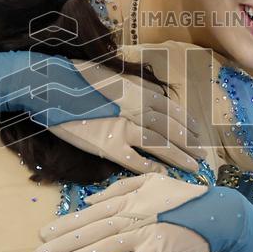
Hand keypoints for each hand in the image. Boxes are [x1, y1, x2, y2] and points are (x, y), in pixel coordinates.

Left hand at [32, 173, 210, 251]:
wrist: (218, 212)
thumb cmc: (184, 197)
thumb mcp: (151, 181)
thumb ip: (120, 189)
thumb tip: (90, 200)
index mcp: (128, 200)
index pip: (90, 213)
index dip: (65, 224)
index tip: (43, 234)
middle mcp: (132, 216)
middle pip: (90, 230)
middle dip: (62, 243)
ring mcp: (145, 233)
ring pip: (105, 246)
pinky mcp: (159, 251)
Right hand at [71, 60, 201, 170]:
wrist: (49, 85)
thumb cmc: (78, 79)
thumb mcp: (113, 77)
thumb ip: (134, 90)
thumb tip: (151, 99)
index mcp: (138, 90)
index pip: (172, 109)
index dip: (187, 124)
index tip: (198, 134)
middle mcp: (136, 107)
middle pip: (171, 128)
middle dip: (189, 143)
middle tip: (203, 156)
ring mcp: (123, 126)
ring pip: (160, 144)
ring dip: (179, 156)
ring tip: (193, 167)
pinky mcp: (107, 144)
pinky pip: (135, 160)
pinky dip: (151, 167)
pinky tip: (163, 174)